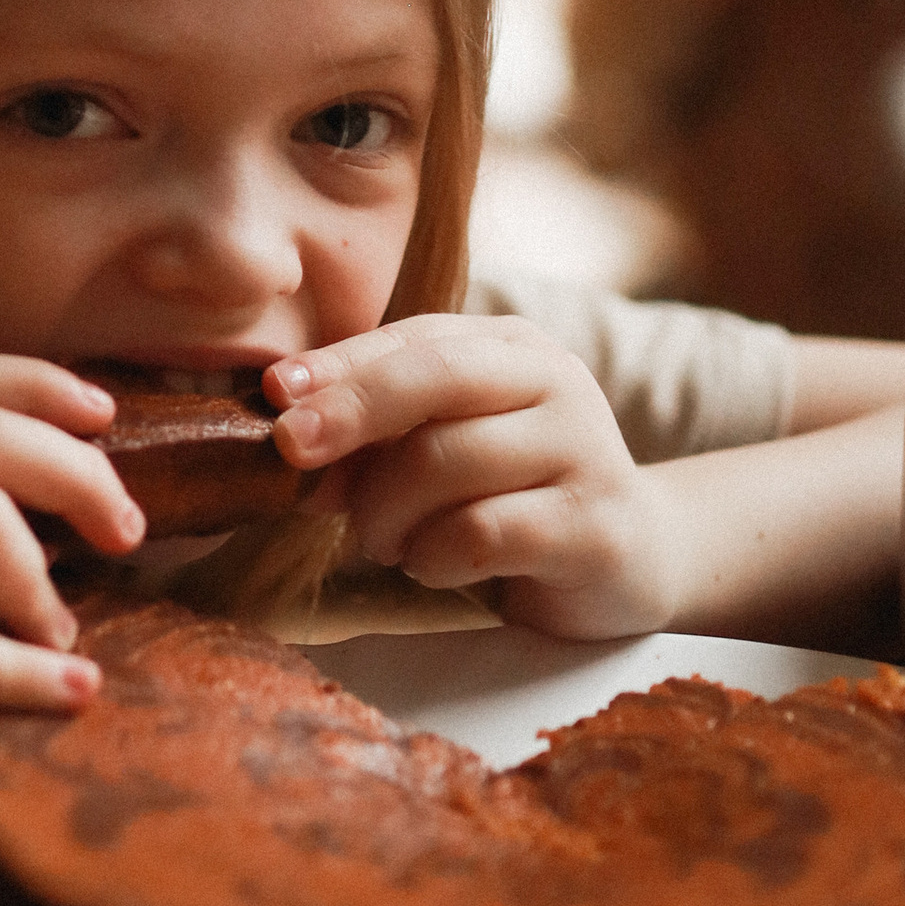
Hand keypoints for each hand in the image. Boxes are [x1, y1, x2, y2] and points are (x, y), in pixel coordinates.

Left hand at [269, 313, 690, 638]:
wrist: (630, 556)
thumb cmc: (511, 494)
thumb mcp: (440, 448)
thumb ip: (372, 438)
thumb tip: (279, 440)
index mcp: (510, 347)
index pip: (412, 340)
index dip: (338, 366)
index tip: (273, 394)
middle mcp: (554, 382)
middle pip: (434, 380)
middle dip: (350, 412)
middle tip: (293, 454)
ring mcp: (583, 449)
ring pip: (447, 462)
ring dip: (387, 512)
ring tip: (383, 540)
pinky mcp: (594, 525)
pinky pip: (482, 533)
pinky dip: (433, 555)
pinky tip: (431, 565)